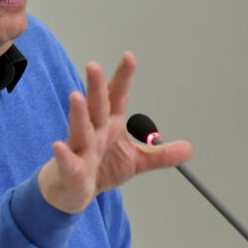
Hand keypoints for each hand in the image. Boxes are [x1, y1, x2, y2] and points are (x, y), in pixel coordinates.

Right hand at [37, 52, 191, 213]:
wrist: (72, 191)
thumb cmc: (100, 168)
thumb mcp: (136, 161)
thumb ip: (160, 154)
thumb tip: (189, 149)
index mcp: (110, 124)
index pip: (117, 97)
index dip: (122, 78)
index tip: (129, 57)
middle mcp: (94, 131)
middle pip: (96, 107)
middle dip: (95, 87)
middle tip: (93, 66)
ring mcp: (80, 149)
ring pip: (79, 129)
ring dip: (78, 114)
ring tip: (76, 96)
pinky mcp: (70, 170)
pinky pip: (68, 161)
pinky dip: (64, 155)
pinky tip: (59, 146)